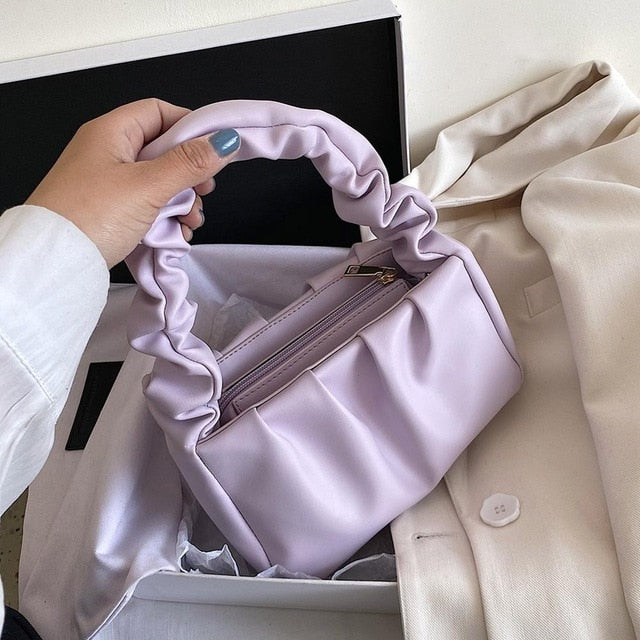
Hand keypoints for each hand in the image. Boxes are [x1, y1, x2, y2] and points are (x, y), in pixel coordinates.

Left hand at [26, 99, 239, 267]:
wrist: (53, 262)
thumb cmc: (91, 216)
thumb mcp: (148, 186)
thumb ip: (189, 163)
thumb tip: (225, 141)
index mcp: (112, 132)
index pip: (160, 113)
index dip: (190, 127)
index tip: (215, 149)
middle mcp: (109, 152)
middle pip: (164, 150)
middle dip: (190, 174)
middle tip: (204, 192)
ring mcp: (108, 183)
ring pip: (159, 181)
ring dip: (182, 201)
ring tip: (190, 222)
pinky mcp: (110, 210)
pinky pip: (147, 204)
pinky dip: (166, 217)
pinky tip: (176, 234)